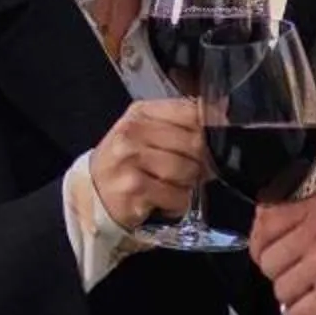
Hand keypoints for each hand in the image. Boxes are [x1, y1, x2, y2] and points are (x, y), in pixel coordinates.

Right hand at [88, 99, 204, 230]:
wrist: (93, 192)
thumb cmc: (126, 161)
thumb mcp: (146, 132)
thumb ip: (181, 121)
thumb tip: (223, 111)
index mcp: (140, 112)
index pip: (190, 111)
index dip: (209, 129)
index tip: (213, 141)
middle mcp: (132, 132)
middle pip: (193, 143)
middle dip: (200, 161)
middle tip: (193, 170)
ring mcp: (131, 160)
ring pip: (187, 170)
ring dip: (188, 184)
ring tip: (175, 185)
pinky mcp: (134, 189)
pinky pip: (177, 196)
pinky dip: (178, 203)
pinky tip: (165, 200)